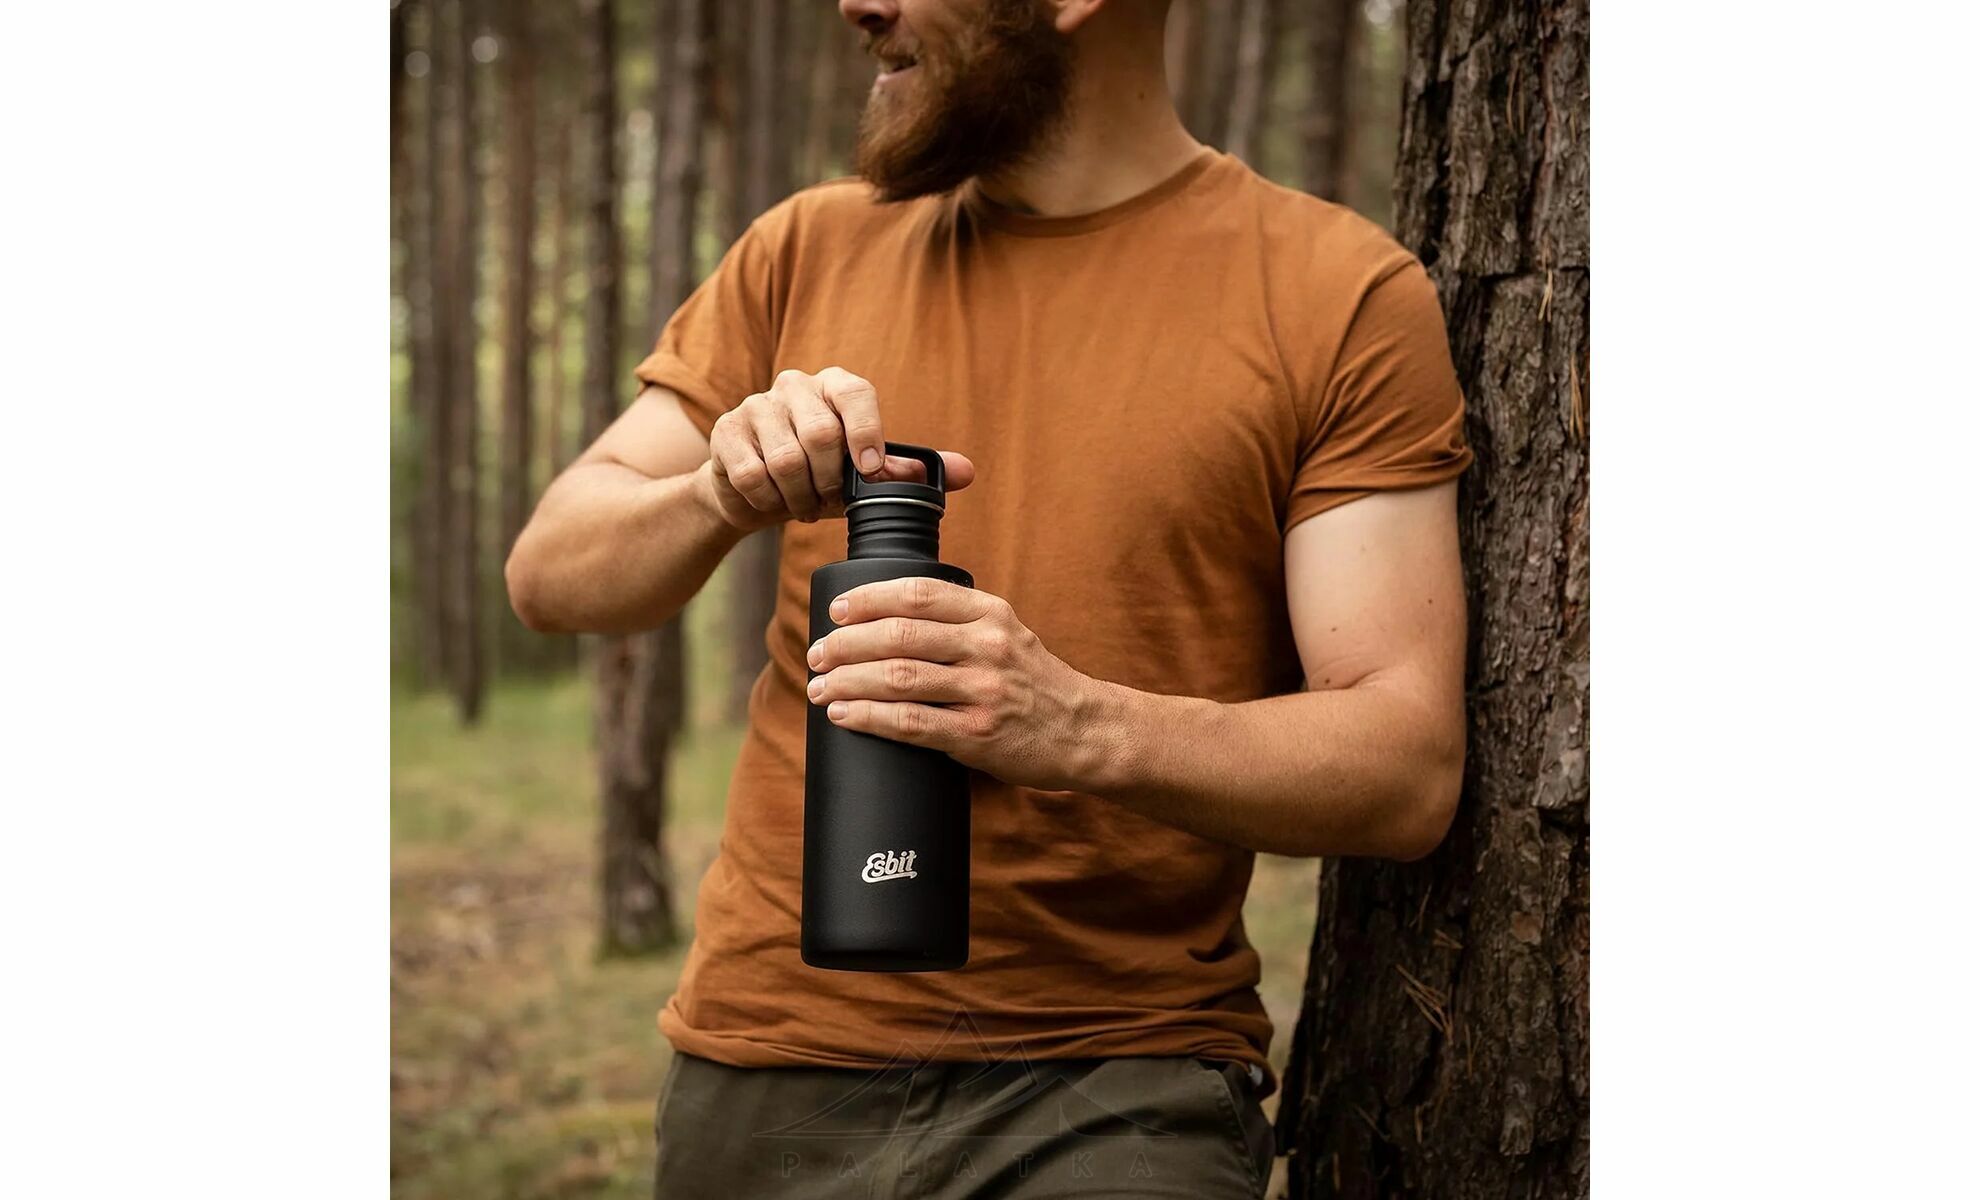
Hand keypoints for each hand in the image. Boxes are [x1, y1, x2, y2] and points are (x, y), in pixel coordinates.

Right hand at [701, 366, 974, 530]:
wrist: (755, 492)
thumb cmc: (820, 477)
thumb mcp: (865, 477)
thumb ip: (907, 472)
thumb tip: (965, 472)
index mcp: (836, 386)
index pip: (856, 393)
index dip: (866, 433)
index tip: (869, 471)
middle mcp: (795, 385)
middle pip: (820, 433)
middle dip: (829, 481)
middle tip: (828, 500)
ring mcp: (756, 405)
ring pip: (786, 460)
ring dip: (799, 496)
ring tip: (803, 504)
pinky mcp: (725, 431)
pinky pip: (753, 475)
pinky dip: (769, 501)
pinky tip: (773, 502)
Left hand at [804, 578, 1119, 792]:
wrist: (1085, 731)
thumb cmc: (1033, 684)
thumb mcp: (1006, 634)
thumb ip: (959, 622)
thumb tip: (883, 620)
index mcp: (990, 613)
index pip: (917, 593)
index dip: (868, 599)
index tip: (837, 610)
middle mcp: (987, 646)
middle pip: (898, 635)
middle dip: (845, 644)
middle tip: (817, 654)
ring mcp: (983, 691)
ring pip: (897, 678)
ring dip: (846, 681)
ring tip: (820, 687)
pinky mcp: (977, 734)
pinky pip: (909, 723)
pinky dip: (868, 717)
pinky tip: (844, 714)